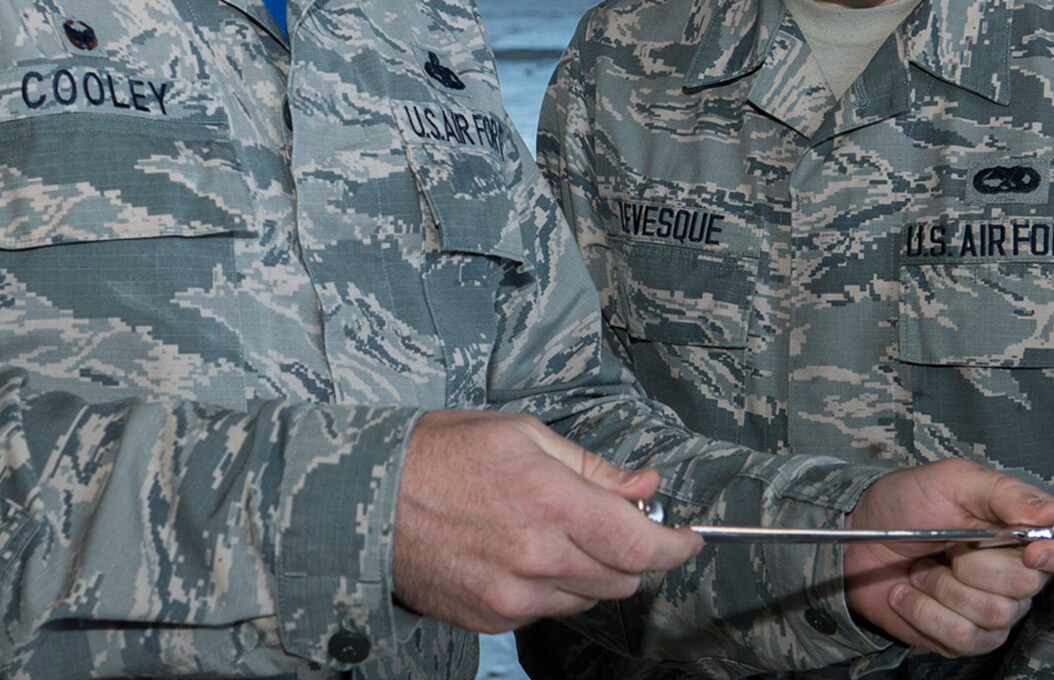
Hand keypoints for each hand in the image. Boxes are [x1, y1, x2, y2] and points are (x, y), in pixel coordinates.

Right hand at [391, 410, 703, 632]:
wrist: (368, 499)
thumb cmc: (441, 454)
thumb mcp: (523, 435)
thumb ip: (592, 468)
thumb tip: (645, 487)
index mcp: (550, 501)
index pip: (640, 544)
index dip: (674, 546)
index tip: (686, 539)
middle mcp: (536, 558)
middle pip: (622, 578)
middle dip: (631, 552)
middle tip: (610, 520)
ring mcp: (512, 596)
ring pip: (588, 597)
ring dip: (591, 570)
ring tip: (552, 530)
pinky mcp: (492, 619)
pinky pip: (548, 610)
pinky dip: (552, 586)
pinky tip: (522, 552)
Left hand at [843, 458, 1053, 656]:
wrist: (859, 539)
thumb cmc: (908, 501)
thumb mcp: (953, 480)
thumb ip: (1004, 494)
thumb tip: (1053, 514)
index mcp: (1030, 523)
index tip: (1032, 550)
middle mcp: (1024, 568)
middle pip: (1030, 584)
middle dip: (974, 564)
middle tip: (945, 544)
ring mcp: (999, 606)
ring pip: (995, 615)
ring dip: (944, 588)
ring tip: (924, 566)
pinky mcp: (969, 636)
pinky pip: (964, 639)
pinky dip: (926, 613)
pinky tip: (911, 591)